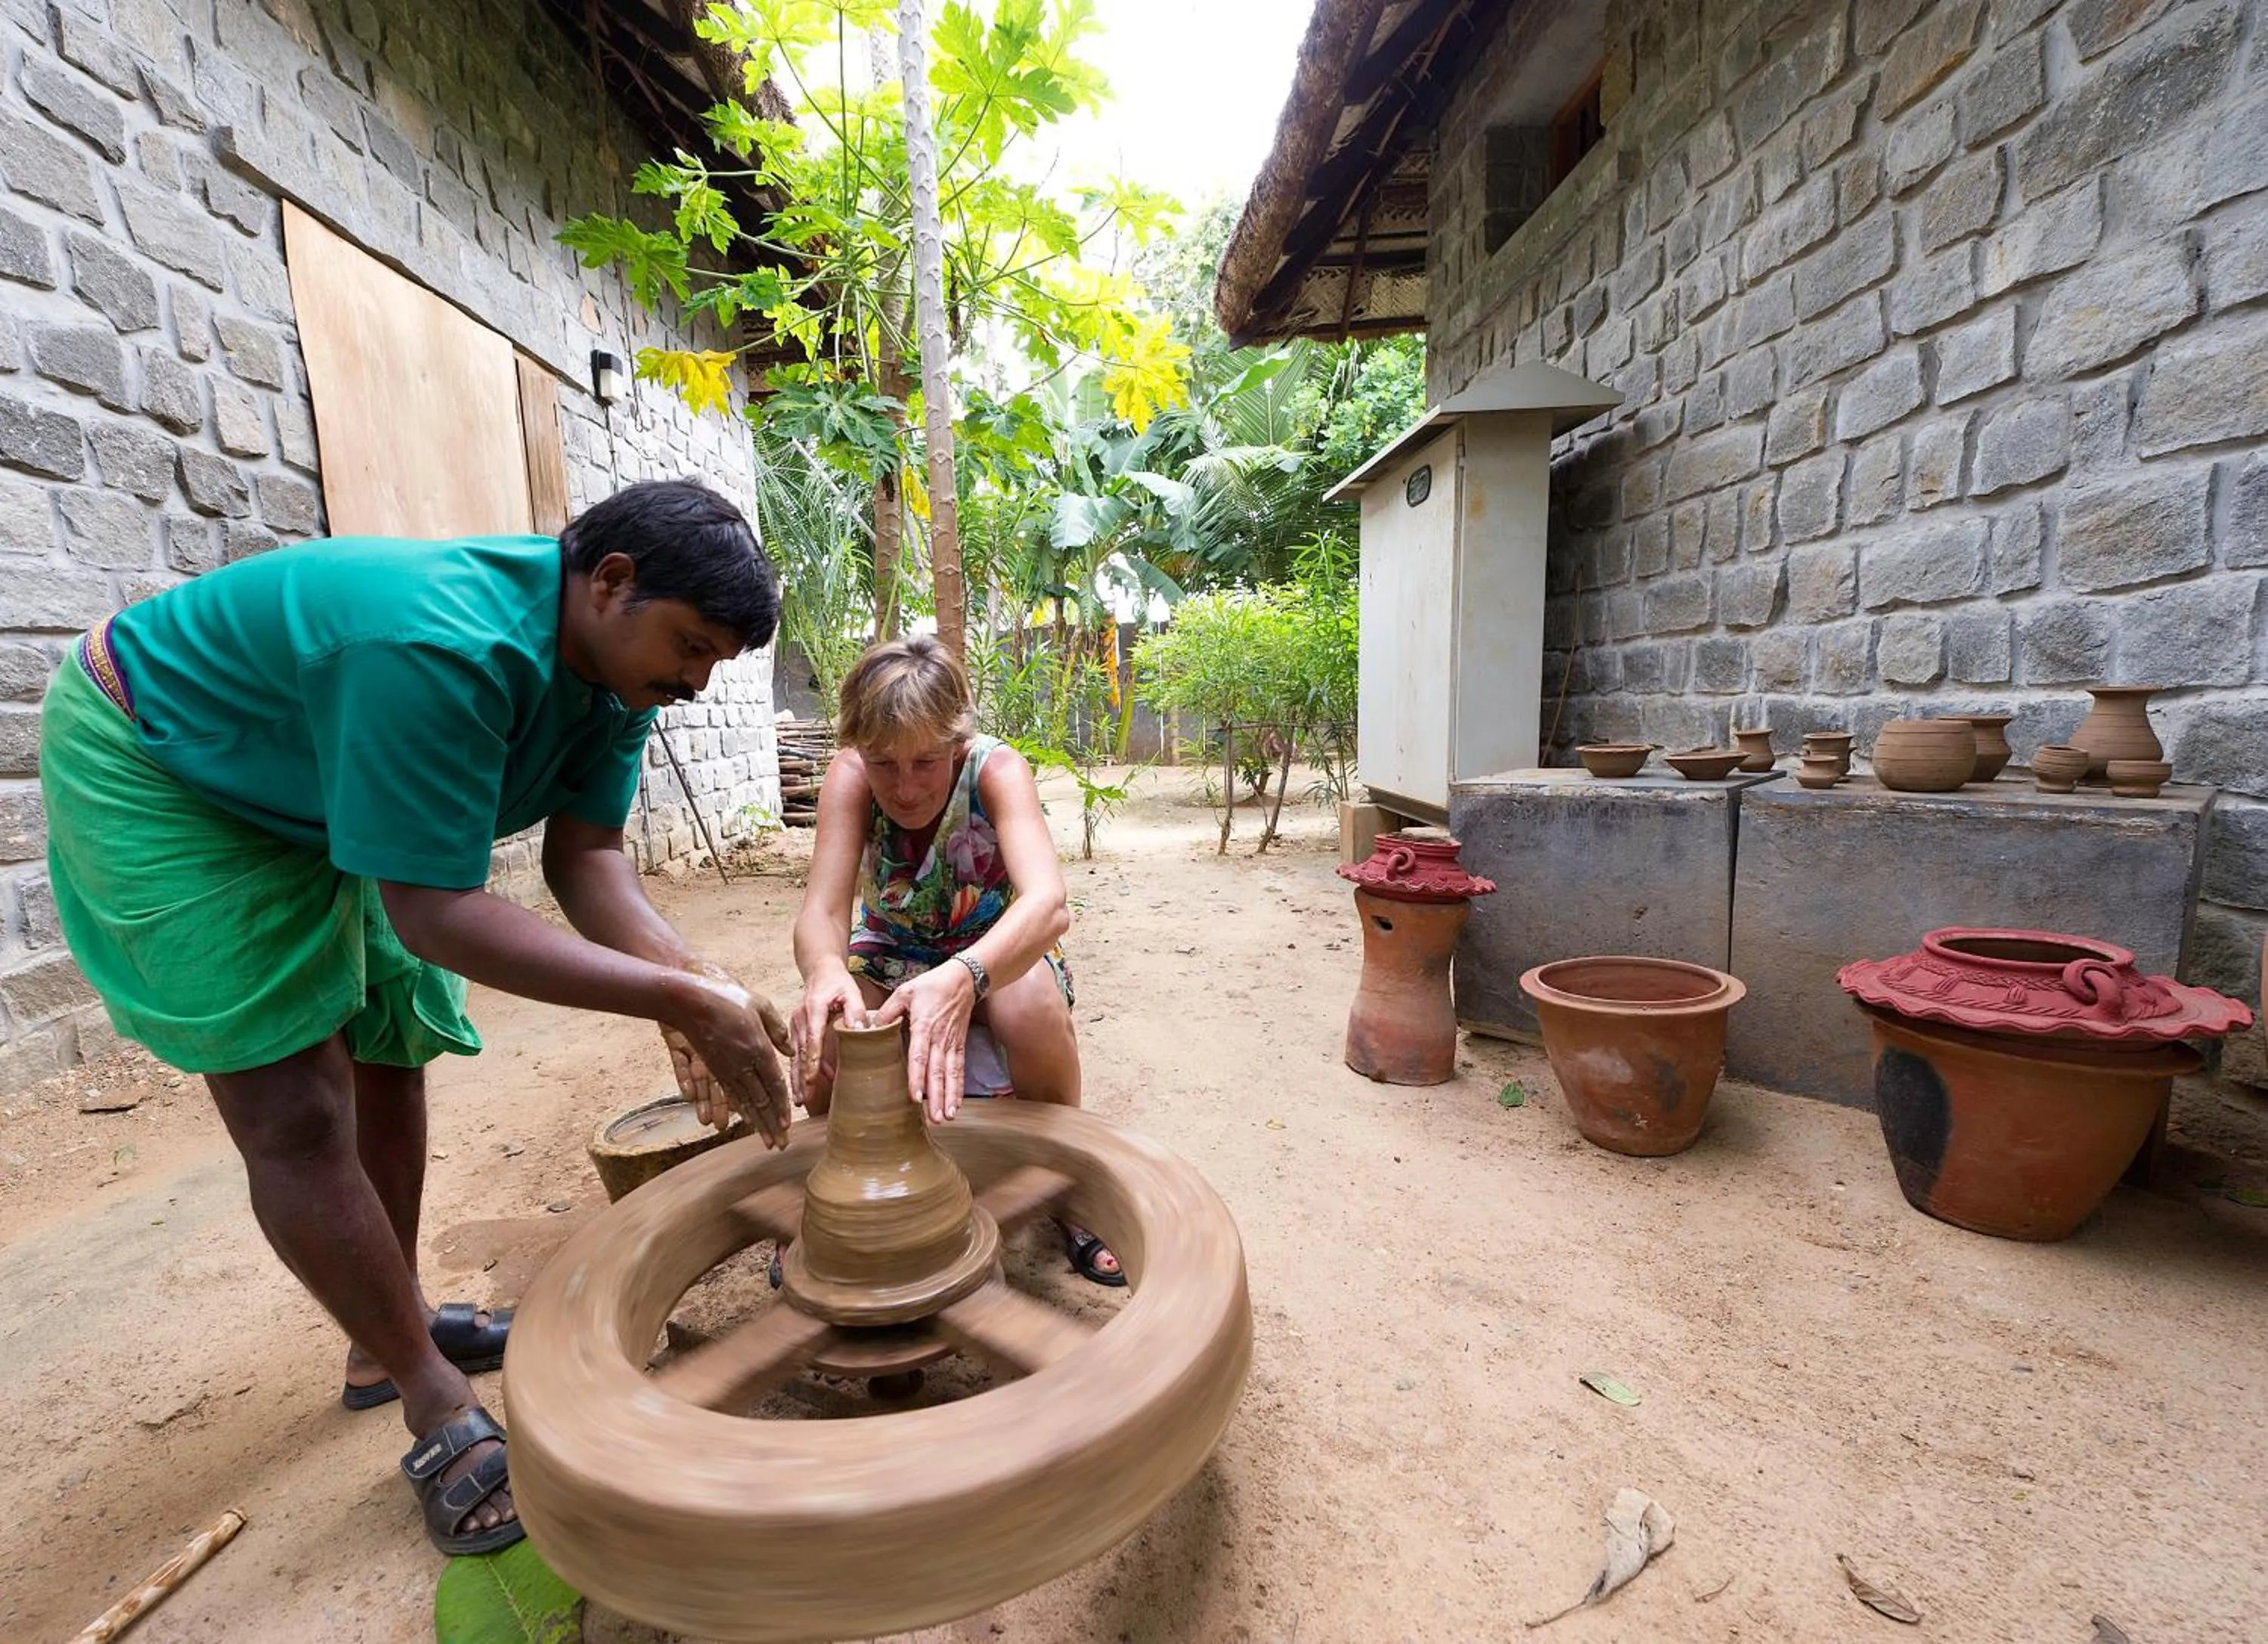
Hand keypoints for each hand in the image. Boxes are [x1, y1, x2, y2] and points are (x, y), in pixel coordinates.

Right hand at [663, 971, 794, 1146]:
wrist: (689, 1002)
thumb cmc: (726, 998)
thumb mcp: (760, 1005)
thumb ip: (777, 1029)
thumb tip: (790, 1050)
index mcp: (758, 1049)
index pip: (774, 1085)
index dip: (782, 1106)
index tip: (787, 1125)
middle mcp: (743, 1065)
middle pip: (761, 1101)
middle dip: (772, 1124)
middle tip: (781, 1144)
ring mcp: (726, 1069)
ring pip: (745, 1102)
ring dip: (757, 1124)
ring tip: (768, 1141)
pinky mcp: (714, 1068)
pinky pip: (730, 1095)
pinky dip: (740, 1110)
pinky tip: (746, 1121)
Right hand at [791, 968, 868, 1103]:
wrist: (820, 972)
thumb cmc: (837, 983)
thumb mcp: (851, 991)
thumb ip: (855, 1011)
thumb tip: (860, 1032)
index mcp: (813, 1008)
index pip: (812, 1038)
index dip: (812, 1060)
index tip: (812, 1078)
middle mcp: (800, 1018)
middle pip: (800, 1052)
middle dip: (801, 1076)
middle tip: (803, 1098)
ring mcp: (795, 1024)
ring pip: (795, 1056)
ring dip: (797, 1077)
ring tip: (800, 1099)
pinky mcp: (795, 1030)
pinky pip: (796, 1053)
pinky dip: (800, 1069)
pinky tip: (805, 1086)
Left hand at [874, 960, 977, 1122]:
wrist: (963, 979)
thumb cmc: (931, 985)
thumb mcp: (905, 992)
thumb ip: (888, 1011)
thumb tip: (870, 1030)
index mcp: (923, 1025)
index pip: (919, 1055)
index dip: (917, 1077)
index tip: (915, 1097)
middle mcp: (939, 1038)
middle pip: (937, 1071)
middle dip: (935, 1096)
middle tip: (933, 1118)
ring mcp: (951, 1043)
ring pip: (950, 1074)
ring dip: (948, 1097)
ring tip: (945, 1117)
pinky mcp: (959, 1045)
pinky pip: (959, 1069)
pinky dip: (958, 1088)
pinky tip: (955, 1105)